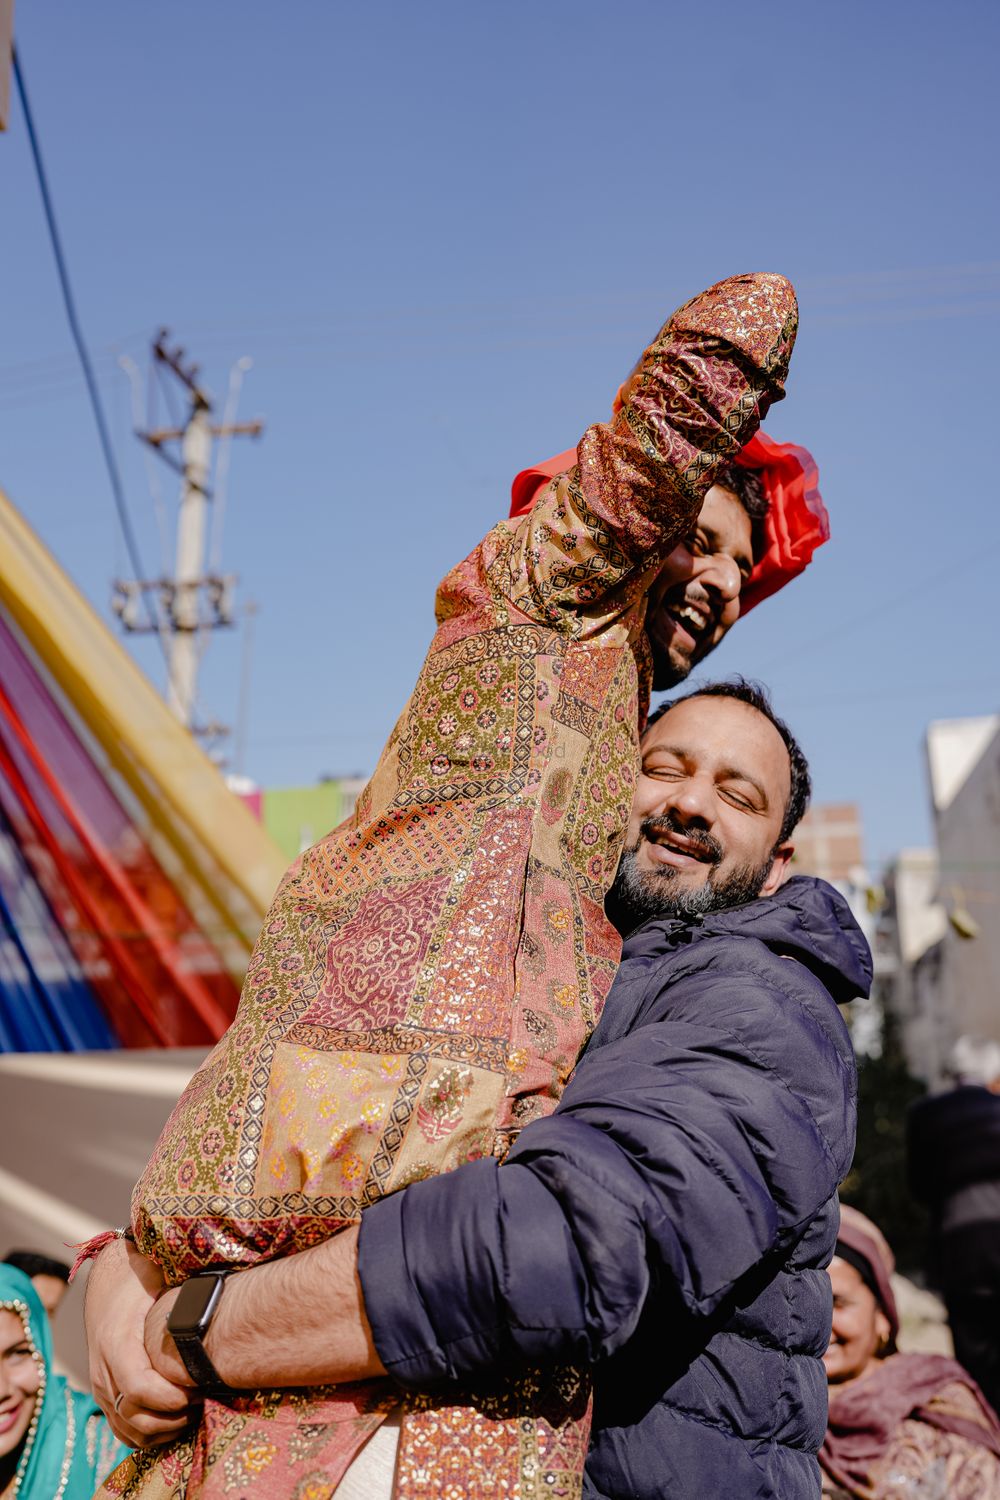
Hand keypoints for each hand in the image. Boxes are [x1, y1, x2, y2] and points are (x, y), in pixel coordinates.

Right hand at [84, 1237, 195, 1447]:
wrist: (108, 1278)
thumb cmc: (138, 1277)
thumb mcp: (158, 1279)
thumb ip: (180, 1300)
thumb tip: (217, 1308)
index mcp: (116, 1341)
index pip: (139, 1388)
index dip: (172, 1398)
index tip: (200, 1390)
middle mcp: (103, 1369)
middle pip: (134, 1417)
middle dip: (173, 1418)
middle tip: (204, 1402)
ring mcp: (101, 1385)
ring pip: (128, 1430)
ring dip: (163, 1430)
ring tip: (194, 1411)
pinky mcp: (105, 1394)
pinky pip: (122, 1428)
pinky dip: (148, 1434)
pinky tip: (175, 1419)